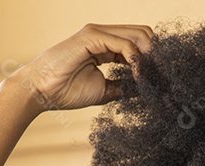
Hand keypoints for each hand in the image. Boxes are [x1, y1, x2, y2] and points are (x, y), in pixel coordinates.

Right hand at [13, 23, 154, 112]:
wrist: (41, 92)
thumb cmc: (66, 92)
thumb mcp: (104, 91)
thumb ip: (124, 87)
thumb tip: (145, 90)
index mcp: (106, 46)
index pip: (140, 43)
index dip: (154, 59)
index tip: (163, 79)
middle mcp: (104, 35)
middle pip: (144, 34)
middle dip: (158, 55)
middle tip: (163, 77)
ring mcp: (97, 33)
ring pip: (138, 35)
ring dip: (151, 56)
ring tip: (153, 77)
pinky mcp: (92, 36)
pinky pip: (124, 44)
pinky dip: (136, 59)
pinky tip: (139, 75)